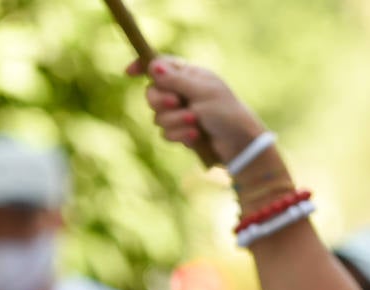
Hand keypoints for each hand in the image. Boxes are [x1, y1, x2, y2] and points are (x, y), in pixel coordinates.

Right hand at [128, 56, 266, 168]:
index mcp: (188, 75)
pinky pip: (165, 133)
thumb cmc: (226, 112)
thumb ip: (175, 81)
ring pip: (158, 117)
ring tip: (196, 122)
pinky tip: (196, 136)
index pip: (160, 65)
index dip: (143, 67)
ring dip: (176, 120)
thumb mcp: (201, 92)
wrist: (240, 143)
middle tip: (175, 103)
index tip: (129, 73)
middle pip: (152, 93)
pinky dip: (179, 134)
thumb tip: (153, 66)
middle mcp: (181, 93)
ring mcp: (180, 113)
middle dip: (161, 100)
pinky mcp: (181, 132)